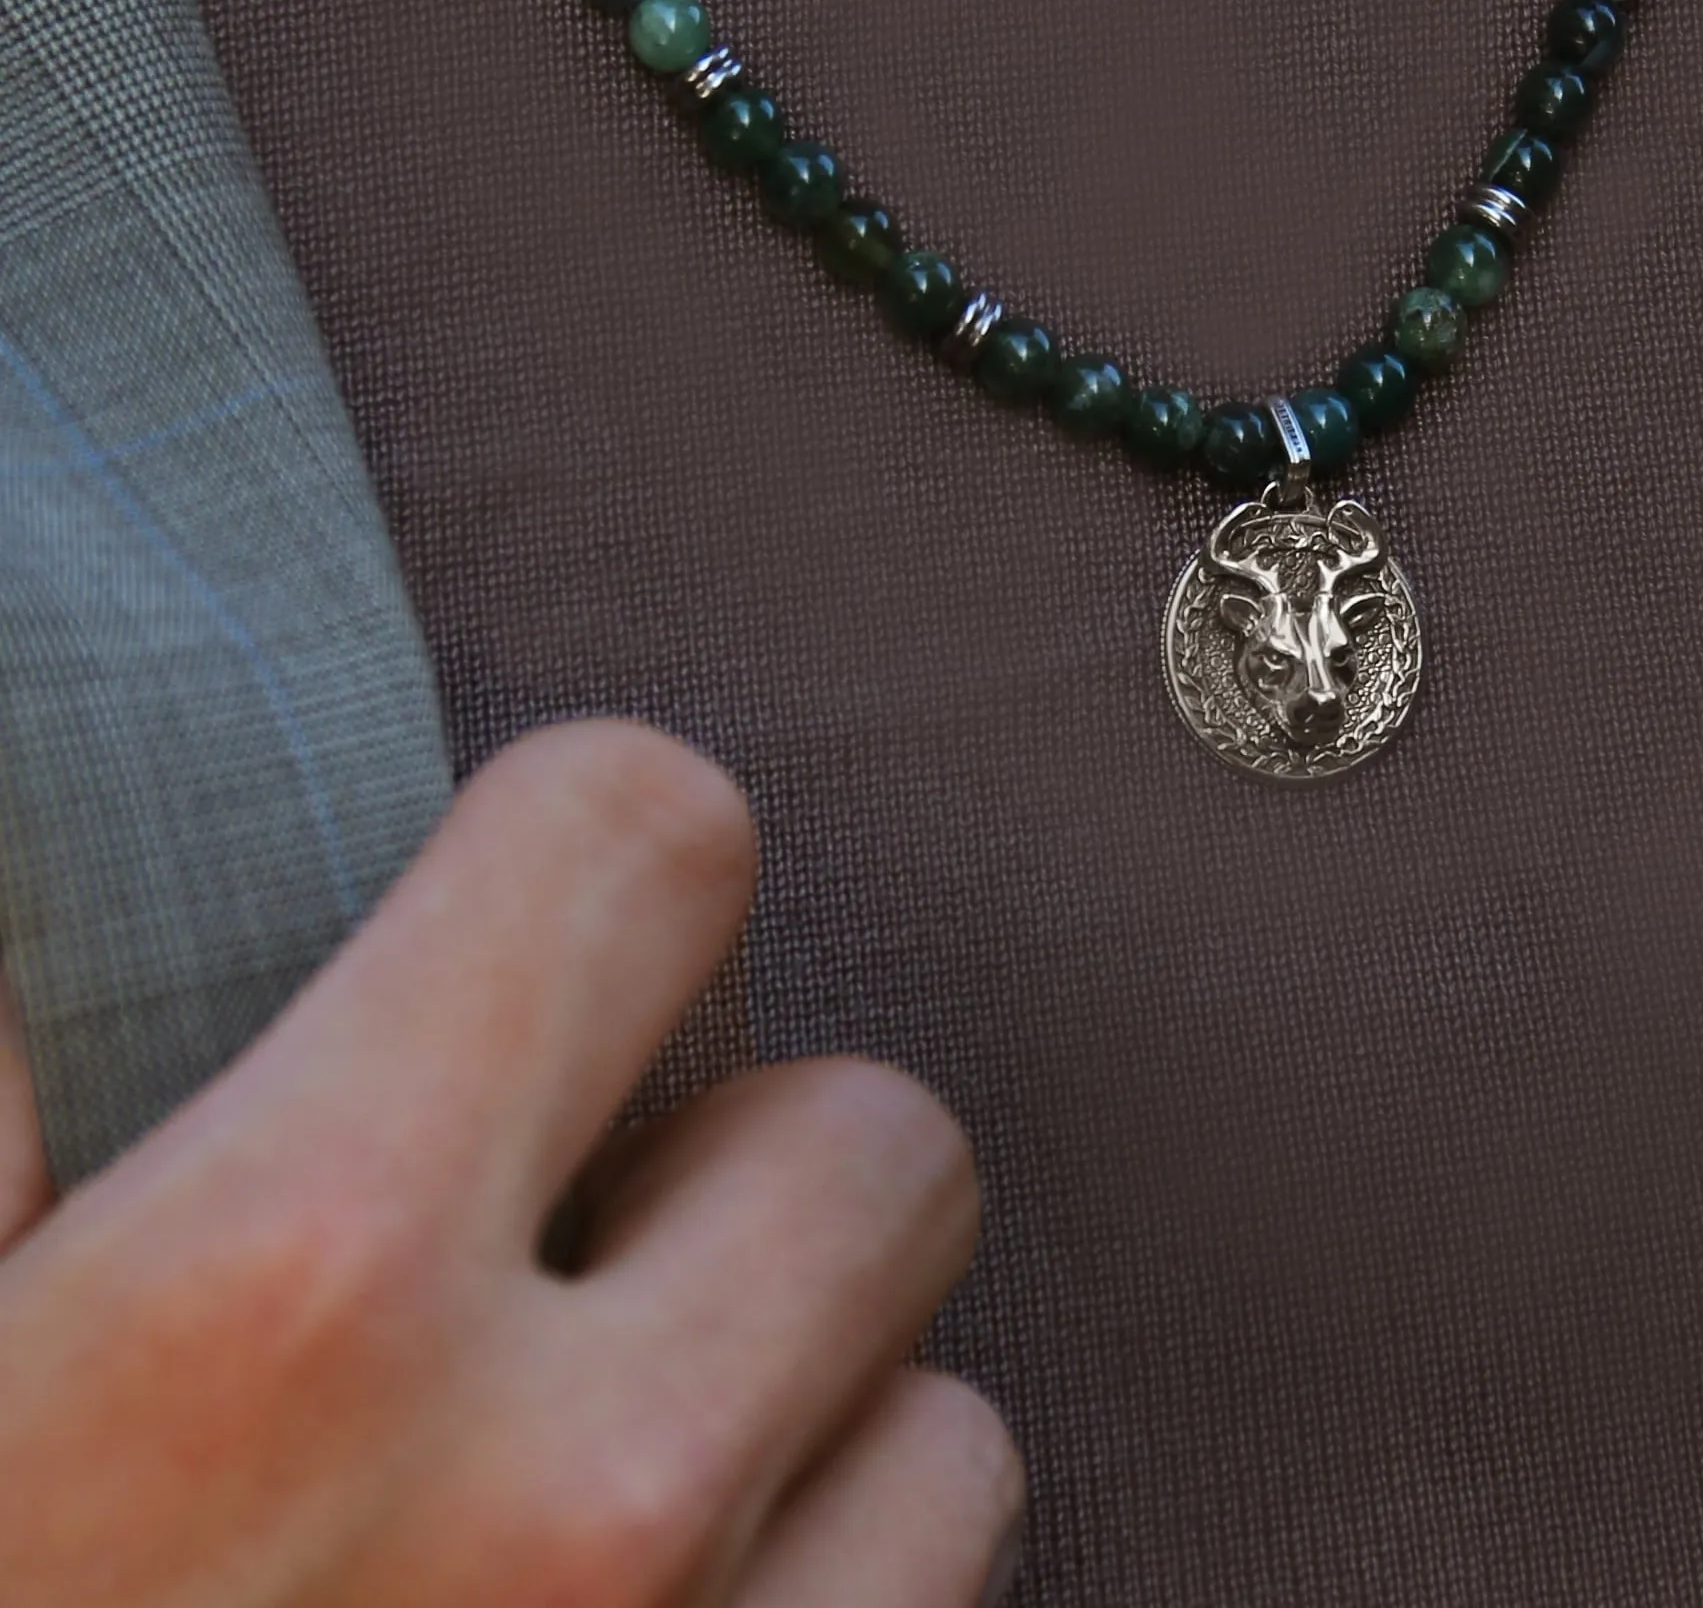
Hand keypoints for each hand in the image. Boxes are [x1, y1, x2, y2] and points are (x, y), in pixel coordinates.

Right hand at [0, 720, 1021, 1606]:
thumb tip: (73, 915)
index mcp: (284, 1298)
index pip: (642, 841)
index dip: (578, 859)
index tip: (532, 931)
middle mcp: (559, 1508)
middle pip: (873, 1131)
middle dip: (729, 1181)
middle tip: (557, 1280)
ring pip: (946, 1418)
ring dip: (796, 1442)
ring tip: (576, 1531)